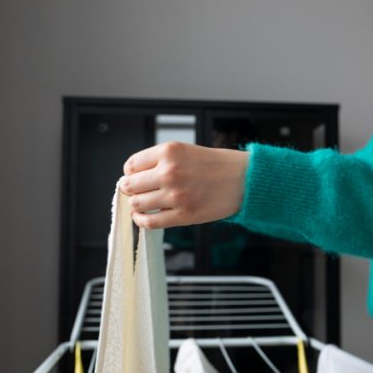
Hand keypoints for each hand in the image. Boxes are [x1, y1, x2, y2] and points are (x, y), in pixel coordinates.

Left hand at [120, 141, 248, 228]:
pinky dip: (141, 220)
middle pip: (130, 185)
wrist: (242, 179)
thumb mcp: (184, 151)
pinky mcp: (183, 215)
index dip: (130, 173)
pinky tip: (143, 217)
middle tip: (136, 191)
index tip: (135, 177)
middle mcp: (170, 172)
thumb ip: (159, 161)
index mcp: (169, 152)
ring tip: (143, 203)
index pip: (131, 165)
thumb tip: (132, 177)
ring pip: (137, 204)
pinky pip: (150, 222)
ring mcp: (176, 195)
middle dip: (130, 189)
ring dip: (136, 205)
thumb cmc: (215, 165)